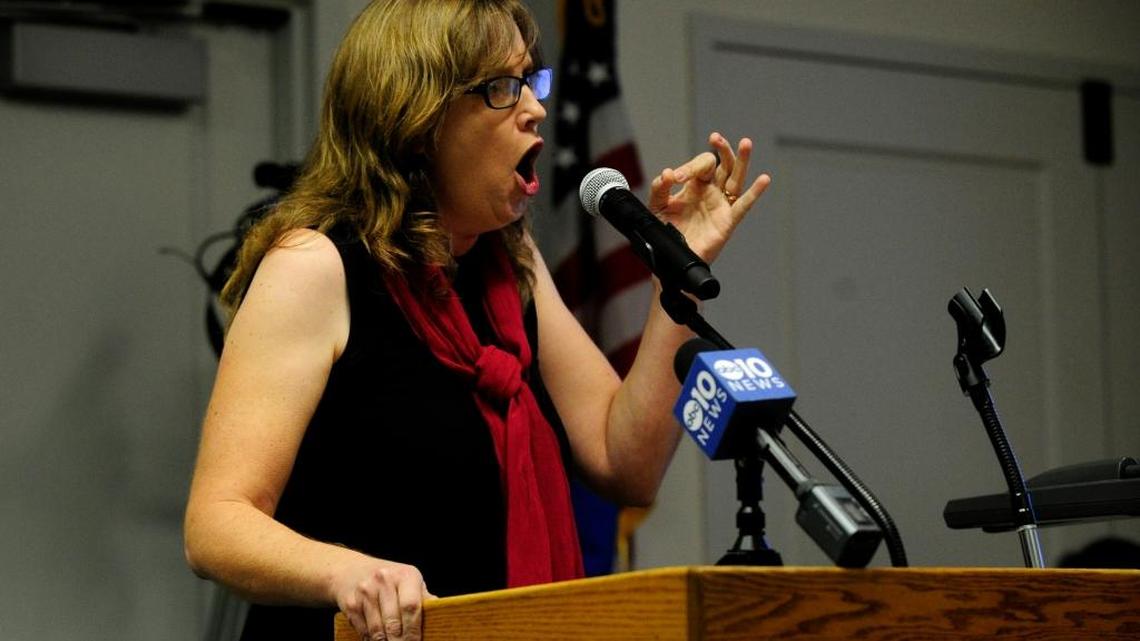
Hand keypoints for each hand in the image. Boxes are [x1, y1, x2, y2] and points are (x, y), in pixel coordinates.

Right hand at [333, 557, 435, 640]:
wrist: (352, 570)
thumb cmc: (390, 580)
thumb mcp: (410, 582)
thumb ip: (424, 598)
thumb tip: (442, 614)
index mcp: (405, 575)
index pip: (411, 607)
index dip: (413, 630)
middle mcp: (384, 580)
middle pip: (393, 622)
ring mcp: (365, 591)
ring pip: (377, 630)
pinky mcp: (351, 603)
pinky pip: (363, 630)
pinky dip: (371, 640)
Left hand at [647, 132, 770, 262]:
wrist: (670, 257)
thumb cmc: (667, 232)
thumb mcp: (657, 206)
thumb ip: (659, 188)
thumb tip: (668, 173)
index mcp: (695, 185)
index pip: (700, 166)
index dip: (689, 168)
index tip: (676, 178)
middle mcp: (712, 192)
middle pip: (723, 165)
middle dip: (722, 150)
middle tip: (716, 138)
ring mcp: (721, 205)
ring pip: (736, 179)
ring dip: (742, 161)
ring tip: (746, 143)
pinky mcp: (727, 221)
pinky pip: (743, 206)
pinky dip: (755, 193)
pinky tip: (764, 180)